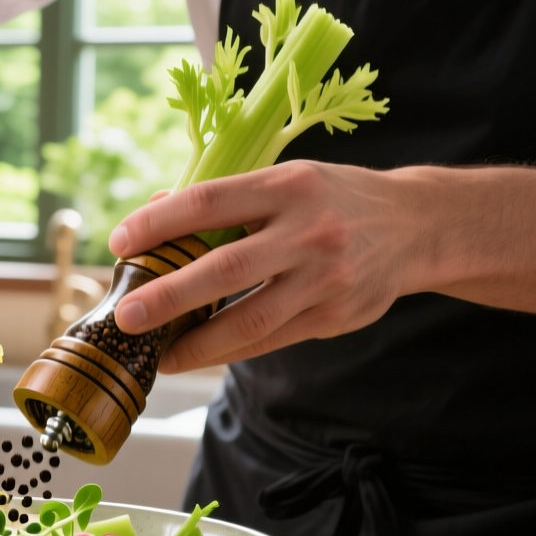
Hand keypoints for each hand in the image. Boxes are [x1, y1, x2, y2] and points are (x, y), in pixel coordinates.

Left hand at [108, 161, 433, 372]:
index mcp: (287, 186)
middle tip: (126, 315)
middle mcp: (308, 231)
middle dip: (170, 294)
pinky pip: (270, 339)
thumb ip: (226, 199)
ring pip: (250, 317)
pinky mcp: (334, 315)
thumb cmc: (333, 200)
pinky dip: (227, 350)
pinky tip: (194, 355)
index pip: (210, 201)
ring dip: (196, 340)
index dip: (159, 223)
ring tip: (157, 353)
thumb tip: (154, 210)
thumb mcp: (286, 180)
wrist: (417, 226)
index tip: (118, 242)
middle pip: (227, 267)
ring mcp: (324, 278)